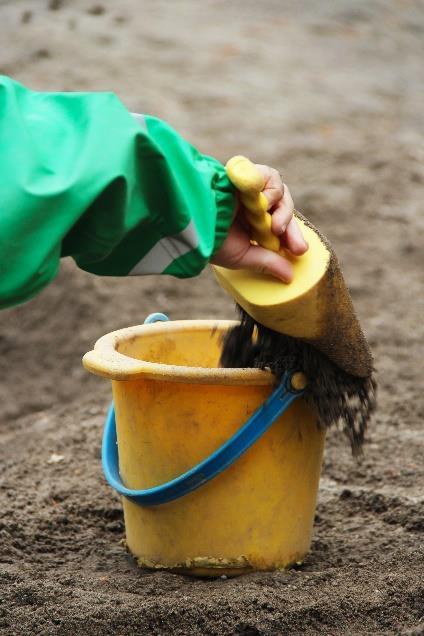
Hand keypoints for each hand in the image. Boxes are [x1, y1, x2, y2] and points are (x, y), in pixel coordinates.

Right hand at [211, 164, 308, 281]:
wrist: (193, 219)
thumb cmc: (210, 240)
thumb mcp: (242, 256)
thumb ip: (266, 262)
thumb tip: (290, 276)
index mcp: (249, 222)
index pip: (279, 226)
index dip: (292, 238)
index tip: (298, 252)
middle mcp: (250, 203)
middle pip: (282, 208)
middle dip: (292, 228)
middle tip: (296, 247)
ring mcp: (248, 188)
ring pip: (279, 191)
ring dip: (282, 210)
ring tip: (272, 226)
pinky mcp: (245, 173)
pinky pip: (269, 176)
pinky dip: (271, 189)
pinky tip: (263, 203)